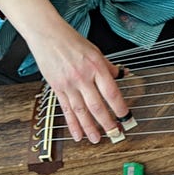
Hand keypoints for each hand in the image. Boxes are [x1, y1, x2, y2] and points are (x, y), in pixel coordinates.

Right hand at [0, 0, 132, 143]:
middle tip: (114, 134)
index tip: (125, 116)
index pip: (111, 92)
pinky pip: (66, 109)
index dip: (119, 107)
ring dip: (90, 128)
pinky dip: (72, 123)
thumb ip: (108, 66)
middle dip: (106, 122)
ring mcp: (69, 84)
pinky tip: (77, 134)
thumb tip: (120, 75)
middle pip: (97, 105)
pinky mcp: (57, 88)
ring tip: (96, 139)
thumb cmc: (72, 41)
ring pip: (81, 111)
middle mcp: (83, 77)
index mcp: (96, 67)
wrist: (48, 35)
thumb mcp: (95, 51)